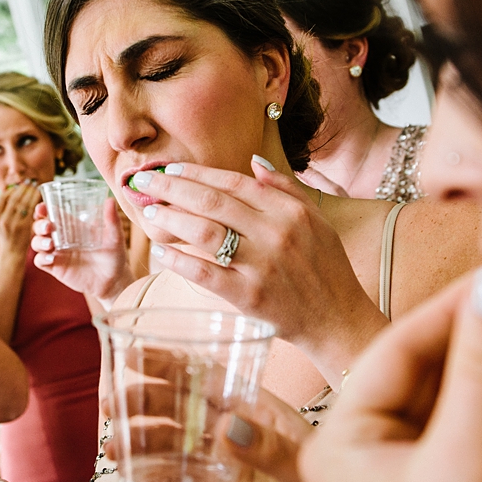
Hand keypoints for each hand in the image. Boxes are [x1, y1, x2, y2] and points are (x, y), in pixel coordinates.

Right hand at [0, 180, 39, 251]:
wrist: (12, 255)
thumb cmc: (9, 238)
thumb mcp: (1, 225)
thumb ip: (5, 212)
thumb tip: (14, 195)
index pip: (2, 199)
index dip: (11, 190)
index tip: (19, 185)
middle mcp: (2, 221)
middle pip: (13, 199)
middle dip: (22, 188)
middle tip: (30, 181)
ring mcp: (13, 225)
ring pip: (22, 203)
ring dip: (29, 192)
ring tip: (35, 186)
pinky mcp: (24, 228)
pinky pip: (30, 210)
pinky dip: (35, 201)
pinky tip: (39, 197)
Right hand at [31, 199, 134, 303]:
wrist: (114, 279)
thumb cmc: (114, 255)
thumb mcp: (115, 236)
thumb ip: (112, 220)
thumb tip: (111, 200)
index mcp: (72, 227)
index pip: (52, 214)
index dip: (43, 209)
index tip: (42, 207)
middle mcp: (62, 238)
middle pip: (40, 227)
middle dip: (39, 224)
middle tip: (48, 227)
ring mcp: (58, 253)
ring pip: (37, 243)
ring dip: (39, 241)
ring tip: (50, 244)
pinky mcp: (56, 268)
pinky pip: (40, 261)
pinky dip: (41, 258)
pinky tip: (51, 258)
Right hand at [99, 365, 349, 481]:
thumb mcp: (309, 471)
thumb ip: (271, 450)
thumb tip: (225, 427)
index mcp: (260, 412)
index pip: (210, 378)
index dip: (172, 364)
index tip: (134, 355)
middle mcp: (237, 437)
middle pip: (182, 409)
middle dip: (145, 403)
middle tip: (112, 404)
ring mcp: (223, 471)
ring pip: (172, 449)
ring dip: (141, 445)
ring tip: (113, 449)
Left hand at [127, 159, 386, 377]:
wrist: (337, 319)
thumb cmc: (326, 269)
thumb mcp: (316, 221)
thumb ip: (285, 189)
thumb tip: (253, 162)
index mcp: (289, 211)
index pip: (233, 182)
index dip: (197, 173)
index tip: (170, 169)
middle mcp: (275, 233)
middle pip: (211, 201)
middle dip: (171, 188)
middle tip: (143, 182)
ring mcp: (261, 265)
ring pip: (204, 232)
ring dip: (170, 218)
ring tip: (149, 213)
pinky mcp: (249, 296)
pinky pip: (204, 273)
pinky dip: (178, 260)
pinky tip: (159, 252)